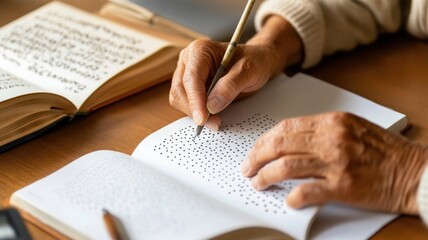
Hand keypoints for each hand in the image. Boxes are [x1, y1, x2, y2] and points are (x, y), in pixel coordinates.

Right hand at [169, 16, 302, 129]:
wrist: (257, 62)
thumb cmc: (254, 60)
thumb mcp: (250, 70)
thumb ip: (231, 85)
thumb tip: (212, 105)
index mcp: (200, 50)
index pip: (191, 78)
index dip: (195, 100)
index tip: (202, 118)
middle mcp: (189, 61)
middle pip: (180, 90)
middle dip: (194, 109)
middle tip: (214, 123)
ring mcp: (187, 74)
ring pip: (179, 98)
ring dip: (194, 113)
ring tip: (215, 121)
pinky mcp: (190, 87)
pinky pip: (186, 103)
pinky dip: (196, 113)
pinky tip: (211, 117)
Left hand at [241, 112, 427, 213]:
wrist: (414, 171)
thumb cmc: (384, 151)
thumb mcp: (352, 127)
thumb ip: (321, 130)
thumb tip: (289, 140)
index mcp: (332, 122)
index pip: (286, 128)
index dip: (264, 140)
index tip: (255, 150)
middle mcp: (332, 139)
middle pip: (280, 145)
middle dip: (257, 157)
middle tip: (247, 167)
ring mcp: (337, 163)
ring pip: (287, 167)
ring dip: (266, 176)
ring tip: (258, 183)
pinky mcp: (343, 187)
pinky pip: (307, 192)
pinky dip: (293, 197)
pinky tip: (287, 199)